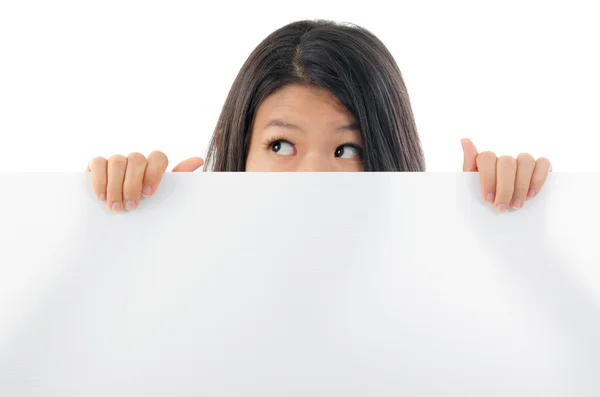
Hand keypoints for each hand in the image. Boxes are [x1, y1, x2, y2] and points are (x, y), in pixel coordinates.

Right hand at [86, 151, 203, 211]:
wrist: (115, 218)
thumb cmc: (142, 206)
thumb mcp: (160, 196)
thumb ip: (177, 178)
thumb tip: (198, 159)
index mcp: (152, 165)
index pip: (158, 156)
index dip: (154, 173)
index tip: (149, 194)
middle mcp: (135, 160)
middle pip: (136, 159)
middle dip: (133, 184)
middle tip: (132, 207)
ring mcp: (116, 160)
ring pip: (117, 161)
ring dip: (116, 187)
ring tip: (116, 207)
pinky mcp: (97, 164)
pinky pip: (98, 163)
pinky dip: (100, 180)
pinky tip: (102, 197)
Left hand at [461, 138, 550, 212]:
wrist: (502, 210)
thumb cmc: (486, 196)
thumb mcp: (472, 185)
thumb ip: (469, 164)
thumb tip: (464, 139)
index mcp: (487, 160)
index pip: (487, 158)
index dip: (488, 178)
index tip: (488, 199)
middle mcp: (505, 158)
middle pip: (507, 163)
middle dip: (504, 188)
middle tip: (502, 208)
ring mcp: (523, 160)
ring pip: (525, 161)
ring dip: (521, 185)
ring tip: (516, 205)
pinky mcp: (540, 165)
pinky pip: (543, 163)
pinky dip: (538, 178)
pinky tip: (531, 195)